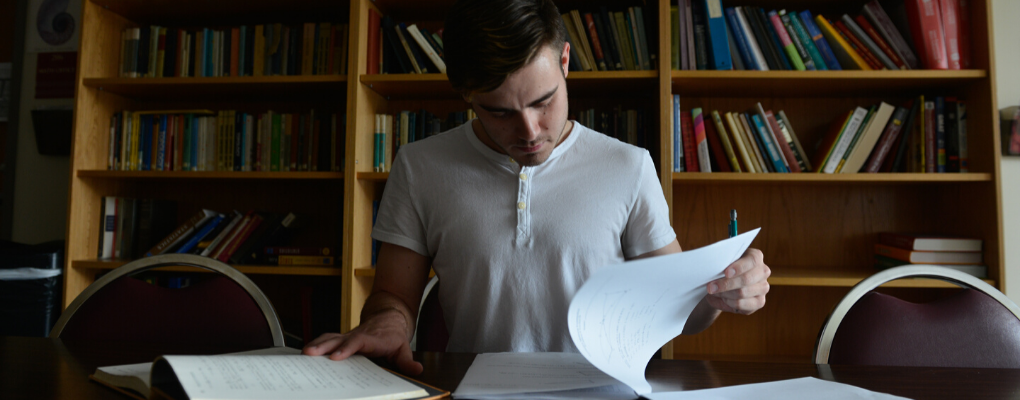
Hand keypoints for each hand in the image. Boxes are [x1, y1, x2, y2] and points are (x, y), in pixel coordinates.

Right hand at [302, 308, 423, 374]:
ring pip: (330, 338)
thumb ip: (408, 362)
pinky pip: (327, 339)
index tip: (336, 357)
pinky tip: (305, 352)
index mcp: (372, 339)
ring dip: (317, 345)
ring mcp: (348, 336)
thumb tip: (417, 370)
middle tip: (310, 354)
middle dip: (324, 346)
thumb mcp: (403, 349)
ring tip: (303, 354)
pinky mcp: (342, 339)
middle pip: (339, 339)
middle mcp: (357, 336)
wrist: (388, 319)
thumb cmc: (393, 335)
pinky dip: (316, 344)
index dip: (347, 348)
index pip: (359, 342)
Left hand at [705, 248, 769, 314]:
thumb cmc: (722, 270)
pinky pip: (743, 304)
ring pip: (743, 293)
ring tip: (714, 292)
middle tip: (710, 287)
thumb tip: (714, 269)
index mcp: (755, 257)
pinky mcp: (760, 301)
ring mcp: (763, 287)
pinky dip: (729, 302)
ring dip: (724, 294)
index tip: (726, 273)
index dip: (739, 267)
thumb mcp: (721, 264)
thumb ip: (721, 264)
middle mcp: (763, 271)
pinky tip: (723, 298)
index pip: (752, 260)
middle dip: (726, 284)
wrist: (721, 285)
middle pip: (746, 279)